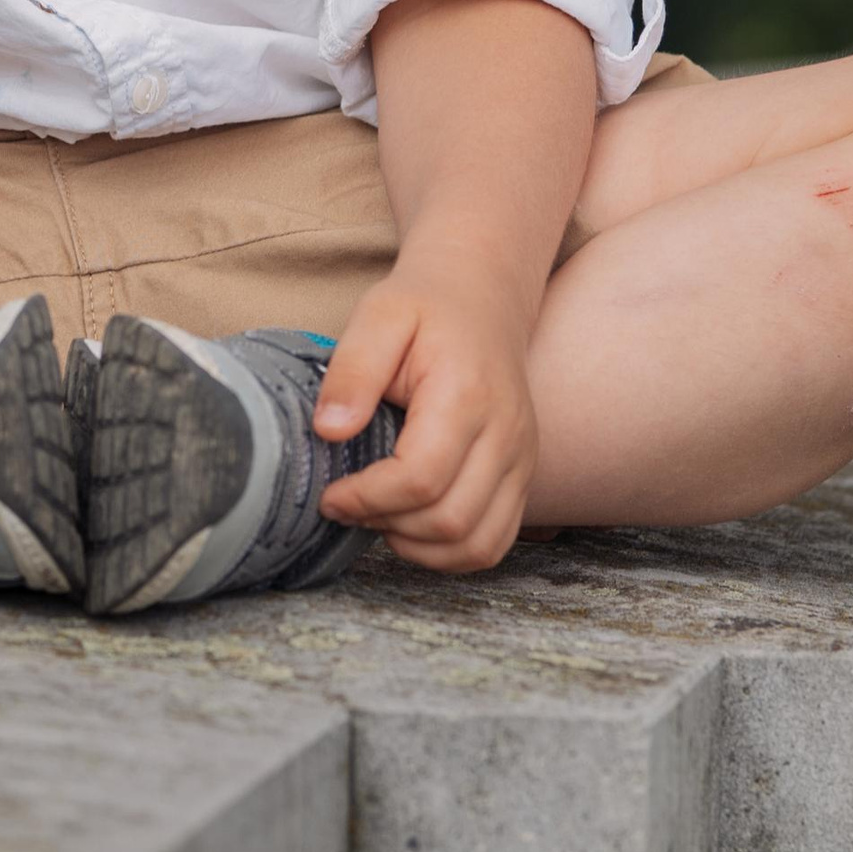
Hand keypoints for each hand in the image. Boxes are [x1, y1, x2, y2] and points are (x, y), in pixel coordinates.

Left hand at [308, 262, 538, 571]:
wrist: (481, 299)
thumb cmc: (425, 308)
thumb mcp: (378, 316)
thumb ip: (353, 370)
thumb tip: (329, 430)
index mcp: (468, 396)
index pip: (421, 478)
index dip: (368, 499)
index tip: (331, 494)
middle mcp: (507, 435)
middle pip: (451, 519)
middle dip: (387, 525)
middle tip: (346, 506)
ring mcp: (522, 460)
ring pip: (477, 544)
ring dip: (418, 547)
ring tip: (377, 517)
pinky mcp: (523, 476)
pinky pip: (494, 541)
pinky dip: (449, 552)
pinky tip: (410, 527)